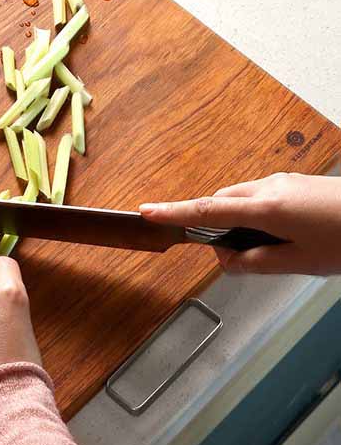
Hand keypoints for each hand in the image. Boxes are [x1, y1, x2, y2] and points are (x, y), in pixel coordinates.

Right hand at [139, 173, 340, 274]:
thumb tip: (229, 260)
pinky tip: (280, 237)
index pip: (205, 211)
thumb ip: (255, 262)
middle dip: (212, 226)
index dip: (173, 213)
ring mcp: (284, 182)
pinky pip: (260, 197)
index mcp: (266, 207)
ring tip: (266, 251)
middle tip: (230, 256)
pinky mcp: (296, 184)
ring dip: (237, 224)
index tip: (145, 212)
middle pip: (221, 202)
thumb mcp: (299, 262)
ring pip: (241, 200)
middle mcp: (269, 187)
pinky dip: (255, 217)